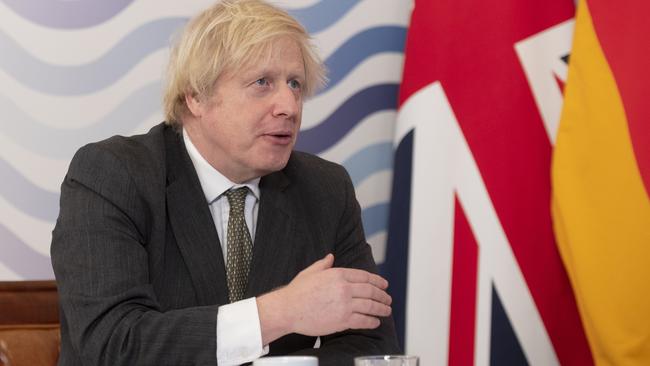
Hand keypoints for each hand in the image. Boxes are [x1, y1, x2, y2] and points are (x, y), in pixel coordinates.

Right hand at [257, 254, 391, 343]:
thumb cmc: (297, 292)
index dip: (377, 281)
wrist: (288, 310)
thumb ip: (323, 264)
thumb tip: (331, 257)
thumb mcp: (310, 272)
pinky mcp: (343, 320)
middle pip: (371, 291)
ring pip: (371, 306)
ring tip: (386, 310)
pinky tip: (375, 322)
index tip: (384, 285)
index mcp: (338, 274)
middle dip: (383, 295)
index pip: (365, 276)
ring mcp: (345, 305)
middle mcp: (344, 288)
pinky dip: (372, 322)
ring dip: (382, 308)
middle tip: (388, 299)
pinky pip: (363, 321)